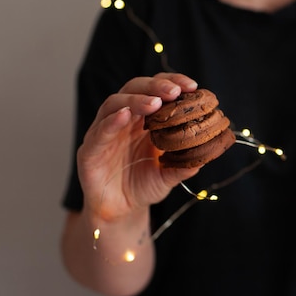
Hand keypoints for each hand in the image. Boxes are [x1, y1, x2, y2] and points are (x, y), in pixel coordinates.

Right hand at [77, 73, 199, 221]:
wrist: (120, 211)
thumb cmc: (143, 186)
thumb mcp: (169, 175)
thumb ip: (184, 165)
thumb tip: (206, 155)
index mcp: (144, 120)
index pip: (156, 92)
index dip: (172, 83)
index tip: (192, 86)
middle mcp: (124, 121)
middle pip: (134, 89)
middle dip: (155, 86)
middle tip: (174, 91)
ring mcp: (105, 133)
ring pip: (114, 104)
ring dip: (135, 100)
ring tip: (154, 103)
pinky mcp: (90, 150)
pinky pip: (99, 132)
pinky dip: (111, 121)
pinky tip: (124, 116)